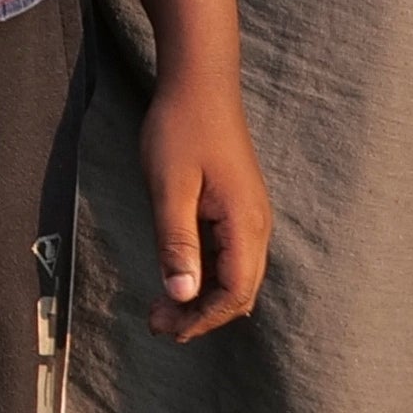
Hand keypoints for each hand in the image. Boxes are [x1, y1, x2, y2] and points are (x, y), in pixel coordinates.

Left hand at [138, 68, 271, 341]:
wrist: (198, 83)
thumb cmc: (181, 130)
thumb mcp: (170, 188)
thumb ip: (177, 242)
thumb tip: (182, 296)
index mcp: (245, 223)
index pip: (235, 292)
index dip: (203, 318)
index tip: (167, 329)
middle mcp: (255, 225)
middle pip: (238, 291)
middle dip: (201, 315)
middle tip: (157, 324)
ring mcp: (248, 216)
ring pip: (234, 276)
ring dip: (201, 297)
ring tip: (161, 308)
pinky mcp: (235, 208)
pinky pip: (227, 255)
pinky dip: (203, 274)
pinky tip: (176, 276)